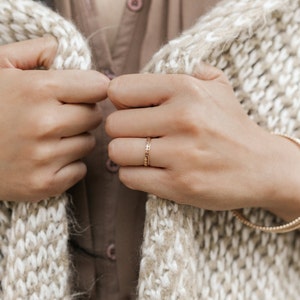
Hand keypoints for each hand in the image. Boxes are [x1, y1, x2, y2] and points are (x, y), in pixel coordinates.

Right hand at [0, 37, 108, 201]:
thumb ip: (31, 51)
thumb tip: (60, 48)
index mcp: (36, 90)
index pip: (97, 86)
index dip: (91, 88)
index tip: (83, 92)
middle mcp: (43, 124)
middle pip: (95, 116)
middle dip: (83, 113)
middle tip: (61, 115)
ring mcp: (44, 157)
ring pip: (89, 143)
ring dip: (75, 139)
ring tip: (49, 136)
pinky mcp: (44, 184)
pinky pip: (80, 169)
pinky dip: (69, 164)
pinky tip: (47, 158)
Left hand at [106, 66, 299, 217]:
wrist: (260, 167)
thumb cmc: (231, 126)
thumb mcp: (217, 88)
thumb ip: (189, 72)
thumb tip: (153, 72)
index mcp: (186, 89)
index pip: (119, 90)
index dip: (120, 102)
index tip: (131, 110)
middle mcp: (183, 119)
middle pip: (114, 124)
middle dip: (122, 131)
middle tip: (138, 136)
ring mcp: (181, 155)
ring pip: (117, 152)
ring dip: (125, 155)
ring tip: (142, 155)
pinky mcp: (179, 185)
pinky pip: (129, 177)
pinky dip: (134, 175)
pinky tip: (150, 171)